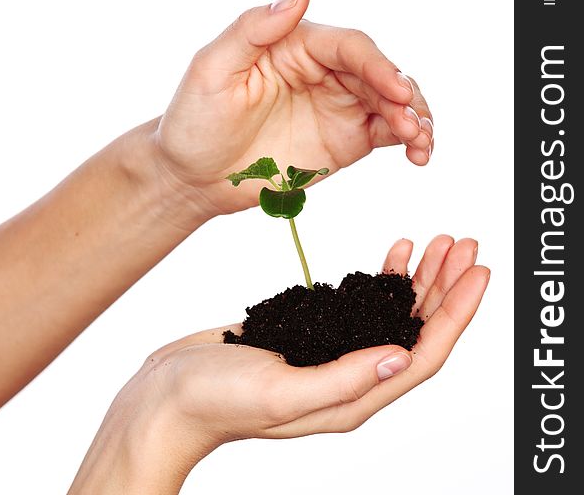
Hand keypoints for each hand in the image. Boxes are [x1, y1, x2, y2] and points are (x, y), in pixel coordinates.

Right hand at [69, 236, 487, 493]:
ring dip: (417, 280)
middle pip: (414, 330)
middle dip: (444, 287)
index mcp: (352, 397)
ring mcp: (329, 354)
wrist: (168, 396)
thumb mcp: (282, 393)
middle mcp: (349, 377)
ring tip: (436, 243)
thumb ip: (345, 378)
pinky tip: (389, 258)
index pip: (424, 353)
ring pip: (390, 315)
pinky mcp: (308, 334)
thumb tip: (404, 358)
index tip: (477, 270)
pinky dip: (380, 278)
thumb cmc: (215, 401)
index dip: (456, 313)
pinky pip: (359, 304)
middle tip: (463, 244)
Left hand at [152, 0, 433, 215]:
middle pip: (378, 73)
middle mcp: (322, 72)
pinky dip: (408, 140)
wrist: (192, 176)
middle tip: (413, 124)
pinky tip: (417, 153)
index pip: (349, 46)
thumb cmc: (194, 120)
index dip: (378, 65)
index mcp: (294, 46)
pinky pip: (385, 132)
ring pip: (390, 102)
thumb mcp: (212, 70)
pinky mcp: (343, 140)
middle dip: (403, 96)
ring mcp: (336, 106)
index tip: (396, 90)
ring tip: (421, 143)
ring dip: (414, 118)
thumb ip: (253, 30)